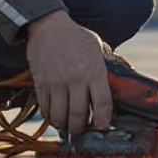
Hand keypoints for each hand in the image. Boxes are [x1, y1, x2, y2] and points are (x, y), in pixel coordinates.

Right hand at [26, 11, 113, 135]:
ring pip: (60, 117)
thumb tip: (117, 85)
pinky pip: (45, 109)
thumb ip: (105, 68)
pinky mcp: (41, 83)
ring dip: (65, 126)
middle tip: (83, 131)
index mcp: (94, 71)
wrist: (48, 26)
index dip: (103, 122)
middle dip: (81, 130)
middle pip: (79, 116)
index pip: (102, 105)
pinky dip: (50, 117)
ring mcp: (56, 83)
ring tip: (68, 127)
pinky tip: (55, 116)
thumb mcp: (97, 48)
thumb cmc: (76, 37)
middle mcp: (76, 79)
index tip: (102, 127)